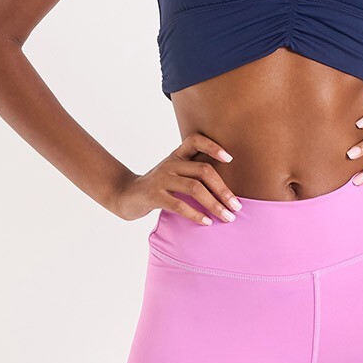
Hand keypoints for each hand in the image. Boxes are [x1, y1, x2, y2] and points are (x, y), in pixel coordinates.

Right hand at [111, 132, 242, 224]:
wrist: (126, 196)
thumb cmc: (158, 187)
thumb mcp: (174, 174)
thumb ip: (193, 173)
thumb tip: (226, 188)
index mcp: (177, 156)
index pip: (195, 140)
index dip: (213, 146)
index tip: (230, 158)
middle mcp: (170, 164)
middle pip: (203, 170)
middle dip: (223, 189)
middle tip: (236, 206)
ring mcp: (161, 179)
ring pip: (195, 188)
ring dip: (215, 204)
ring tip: (227, 217)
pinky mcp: (154, 196)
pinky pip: (179, 204)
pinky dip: (196, 214)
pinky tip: (207, 222)